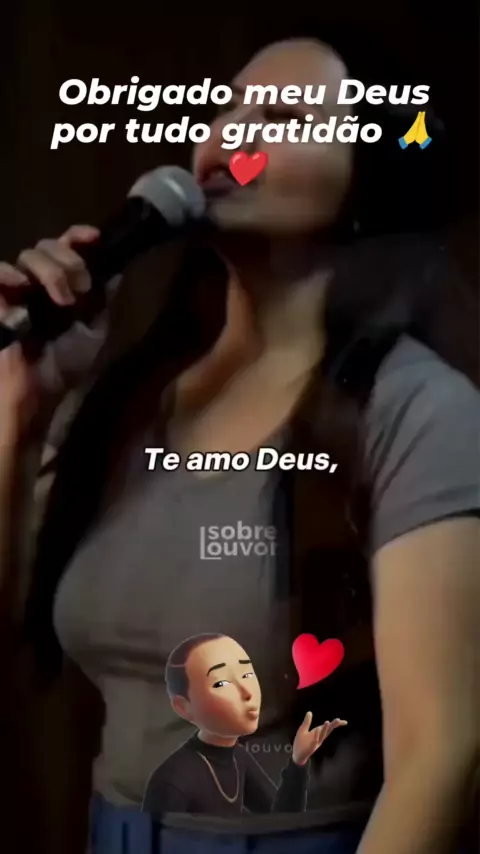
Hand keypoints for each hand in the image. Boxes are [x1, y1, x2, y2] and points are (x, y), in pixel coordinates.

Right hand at [0, 225, 99, 439]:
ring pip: (29, 254)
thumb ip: (102, 298)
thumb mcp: (93, 329)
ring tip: (61, 301)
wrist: (38, 392)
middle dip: (71, 261)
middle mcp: (37, 280)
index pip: (67, 246)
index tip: (93, 238)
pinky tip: (22, 288)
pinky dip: (10, 275)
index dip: (79, 236)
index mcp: (62, 284)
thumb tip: (116, 269)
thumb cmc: (64, 365)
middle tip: (81, 289)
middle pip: (50, 245)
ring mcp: (15, 288)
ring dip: (51, 271)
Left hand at [292, 713, 347, 765]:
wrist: (296, 755)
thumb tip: (309, 712)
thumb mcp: (303, 729)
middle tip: (338, 720)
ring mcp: (315, 743)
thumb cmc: (301, 742)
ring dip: (324, 729)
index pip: (328, 728)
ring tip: (327, 721)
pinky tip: (317, 731)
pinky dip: (316, 736)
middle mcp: (319, 738)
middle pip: (327, 731)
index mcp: (318, 733)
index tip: (344, 722)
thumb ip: (307, 721)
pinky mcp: (310, 747)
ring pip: (321, 735)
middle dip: (332, 725)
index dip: (336, 724)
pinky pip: (314, 741)